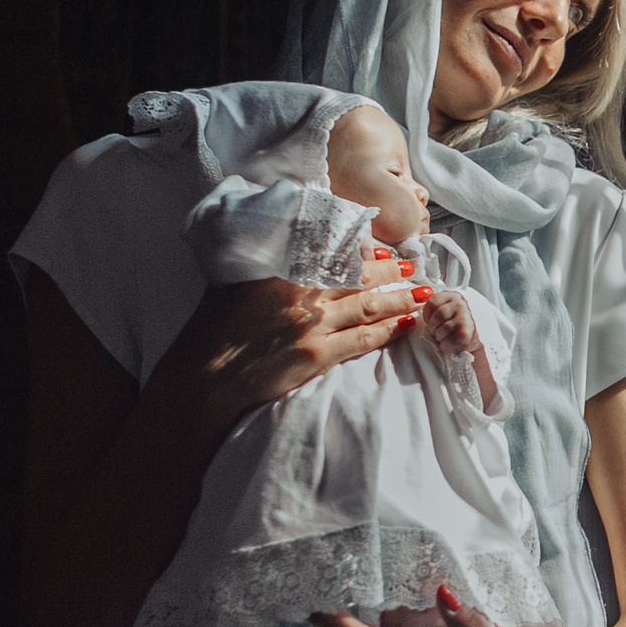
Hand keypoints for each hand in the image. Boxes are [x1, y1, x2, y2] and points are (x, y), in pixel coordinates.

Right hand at [156, 246, 424, 425]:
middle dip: (389, 269)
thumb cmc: (212, 333)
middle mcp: (301, 292)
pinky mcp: (318, 354)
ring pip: (368, 305)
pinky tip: (406, 324)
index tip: (378, 247)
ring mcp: (312, 324)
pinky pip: (364, 340)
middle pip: (357, 276)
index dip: (360, 250)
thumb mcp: (233, 285)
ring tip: (419, 291)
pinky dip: (388, 330)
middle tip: (410, 264)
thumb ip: (264, 266)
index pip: (331, 252)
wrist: (205, 379)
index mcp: (281, 270)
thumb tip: (284, 252)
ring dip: (398, 297)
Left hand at [421, 293, 497, 411]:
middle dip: (434, 328)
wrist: (473, 343)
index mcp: (452, 296)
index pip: (432, 301)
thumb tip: (415, 299)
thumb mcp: (445, 312)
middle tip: (439, 332)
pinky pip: (449, 340)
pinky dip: (447, 346)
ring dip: (441, 338)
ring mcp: (466, 316)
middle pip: (438, 315)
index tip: (432, 321)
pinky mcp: (467, 332)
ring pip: (442, 329)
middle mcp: (461, 303)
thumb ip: (434, 306)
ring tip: (446, 338)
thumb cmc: (455, 328)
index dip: (428, 315)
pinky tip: (451, 345)